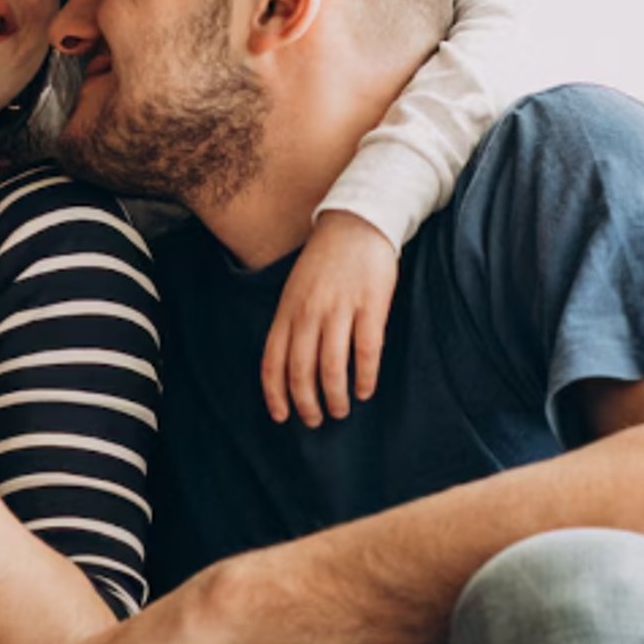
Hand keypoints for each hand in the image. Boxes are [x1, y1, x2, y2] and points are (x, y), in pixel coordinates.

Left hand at [261, 209, 397, 425]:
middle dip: (306, 404)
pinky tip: (366, 390)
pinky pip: (366, 352)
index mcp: (288, 311)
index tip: (282, 416)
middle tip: (316, 420)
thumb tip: (290, 365)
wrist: (357, 222)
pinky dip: (365, 377)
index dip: (275, 395)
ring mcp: (339, 310)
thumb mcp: (295, 290)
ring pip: (332, 368)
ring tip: (341, 410)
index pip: (273, 362)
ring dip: (335, 397)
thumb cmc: (325, 261)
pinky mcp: (370, 306)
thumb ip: (291, 323)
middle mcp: (309, 313)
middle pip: (301, 371)